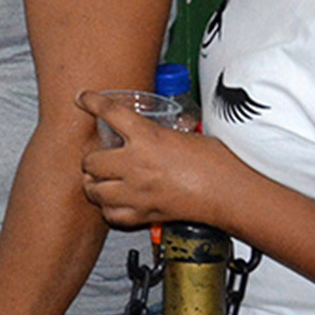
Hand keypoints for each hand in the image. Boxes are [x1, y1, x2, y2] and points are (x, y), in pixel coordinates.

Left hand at [77, 91, 242, 229]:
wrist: (231, 193)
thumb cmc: (218, 163)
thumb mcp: (185, 135)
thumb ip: (159, 135)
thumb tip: (151, 133)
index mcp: (148, 137)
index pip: (109, 112)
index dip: (92, 102)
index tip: (83, 99)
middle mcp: (136, 164)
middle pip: (90, 160)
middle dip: (90, 158)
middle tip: (96, 157)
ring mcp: (137, 191)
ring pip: (94, 190)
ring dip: (94, 184)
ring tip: (99, 181)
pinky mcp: (145, 214)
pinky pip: (112, 215)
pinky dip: (109, 209)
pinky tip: (114, 203)